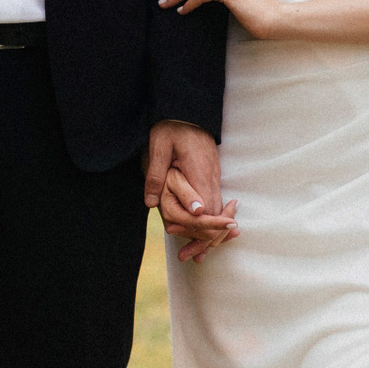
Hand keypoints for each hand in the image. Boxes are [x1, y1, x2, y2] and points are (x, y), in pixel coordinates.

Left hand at [146, 120, 236, 260]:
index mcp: (199, 172)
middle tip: (192, 259)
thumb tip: (151, 203)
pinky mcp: (212, 173)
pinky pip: (216, 200)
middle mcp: (211, 176)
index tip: (193, 249)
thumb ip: (155, 174)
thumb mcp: (158, 146)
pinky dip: (212, 218)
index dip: (201, 231)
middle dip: (206, 239)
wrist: (187, 108)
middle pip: (215, 215)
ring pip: (218, 209)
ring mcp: (214, 174)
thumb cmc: (171, 125)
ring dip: (210, 232)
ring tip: (198, 253)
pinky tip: (204, 229)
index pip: (206, 209)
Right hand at [162, 168, 237, 261]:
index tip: (232, 222)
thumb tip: (198, 210)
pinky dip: (218, 236)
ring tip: (236, 228)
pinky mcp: (186, 229)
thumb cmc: (170, 174)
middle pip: (203, 235)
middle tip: (236, 210)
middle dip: (222, 228)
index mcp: (171, 212)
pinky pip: (203, 238)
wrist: (163, 177)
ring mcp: (180, 229)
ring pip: (205, 239)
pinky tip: (230, 233)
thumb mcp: (176, 179)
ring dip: (222, 234)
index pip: (197, 224)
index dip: (216, 224)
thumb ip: (186, 194)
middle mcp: (174, 225)